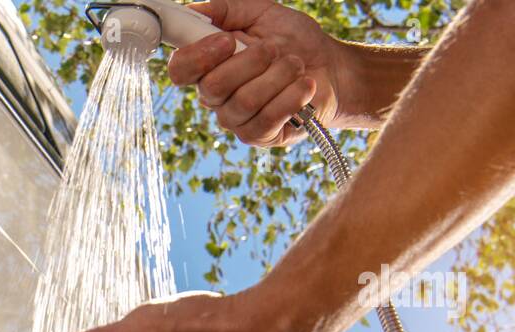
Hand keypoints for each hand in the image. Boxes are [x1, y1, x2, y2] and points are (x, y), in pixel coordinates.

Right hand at [169, 0, 350, 145]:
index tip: (227, 40)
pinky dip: (291, 96)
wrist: (334, 69)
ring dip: (277, 76)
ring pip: (244, 102)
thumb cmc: (295, 42)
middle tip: (274, 49)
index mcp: (210, 66)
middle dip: (251, 61)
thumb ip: (226, 9)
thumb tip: (195, 10)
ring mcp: (237, 120)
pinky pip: (266, 119)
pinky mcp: (260, 136)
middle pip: (213, 87)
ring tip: (295, 65)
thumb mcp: (262, 13)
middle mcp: (217, 97)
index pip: (180, 70)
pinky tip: (304, 85)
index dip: (198, 56)